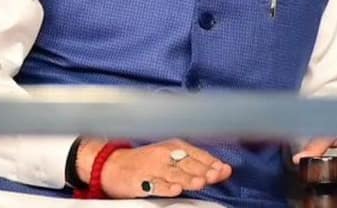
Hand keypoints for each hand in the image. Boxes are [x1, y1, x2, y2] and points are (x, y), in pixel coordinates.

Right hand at [78, 138, 231, 197]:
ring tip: (201, 182)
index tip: (225, 170)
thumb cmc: (146, 161)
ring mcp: (152, 167)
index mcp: (175, 146)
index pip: (198, 154)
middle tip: (216, 175)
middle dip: (204, 170)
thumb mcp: (170, 157)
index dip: (212, 163)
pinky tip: (176, 189)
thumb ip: (193, 163)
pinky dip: (166, 187)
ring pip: (174, 173)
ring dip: (189, 177)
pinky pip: (155, 184)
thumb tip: (220, 169)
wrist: (112, 165)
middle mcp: (165, 155)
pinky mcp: (140, 180)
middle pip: (188, 163)